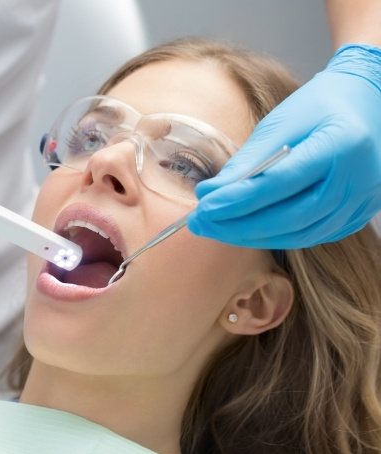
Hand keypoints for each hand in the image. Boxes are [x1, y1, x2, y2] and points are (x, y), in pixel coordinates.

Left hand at [188, 44, 380, 247]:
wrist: (367, 105)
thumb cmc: (319, 106)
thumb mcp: (280, 122)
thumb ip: (248, 160)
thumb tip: (210, 194)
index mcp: (340, 145)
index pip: (279, 183)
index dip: (237, 200)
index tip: (203, 208)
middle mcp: (357, 180)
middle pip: (288, 217)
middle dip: (237, 225)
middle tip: (200, 224)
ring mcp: (360, 203)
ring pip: (297, 235)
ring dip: (251, 236)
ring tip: (215, 228)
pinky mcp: (355, 216)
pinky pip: (309, 236)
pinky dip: (274, 237)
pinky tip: (245, 230)